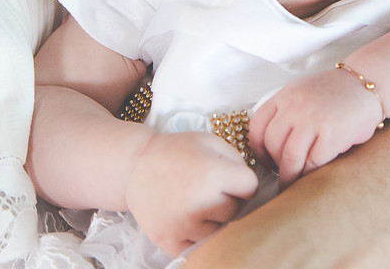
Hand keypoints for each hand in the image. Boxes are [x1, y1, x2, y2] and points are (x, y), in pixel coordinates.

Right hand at [126, 130, 259, 256]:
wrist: (136, 166)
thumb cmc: (178, 151)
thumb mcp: (212, 142)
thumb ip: (239, 162)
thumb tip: (253, 190)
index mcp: (213, 174)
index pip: (251, 187)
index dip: (243, 181)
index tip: (229, 176)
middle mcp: (199, 203)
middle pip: (236, 211)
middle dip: (229, 200)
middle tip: (209, 188)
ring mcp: (184, 226)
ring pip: (220, 231)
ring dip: (214, 219)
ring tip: (196, 201)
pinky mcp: (170, 242)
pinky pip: (200, 247)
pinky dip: (198, 236)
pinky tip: (188, 218)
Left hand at [248, 69, 383, 185]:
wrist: (369, 84)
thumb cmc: (337, 93)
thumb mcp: (304, 92)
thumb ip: (286, 111)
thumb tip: (270, 146)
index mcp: (285, 95)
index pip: (257, 126)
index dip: (258, 148)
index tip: (265, 160)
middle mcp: (295, 106)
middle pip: (272, 144)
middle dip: (274, 164)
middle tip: (281, 173)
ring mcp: (312, 119)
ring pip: (289, 157)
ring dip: (288, 175)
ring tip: (291, 182)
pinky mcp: (331, 134)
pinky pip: (312, 162)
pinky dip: (309, 172)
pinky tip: (312, 174)